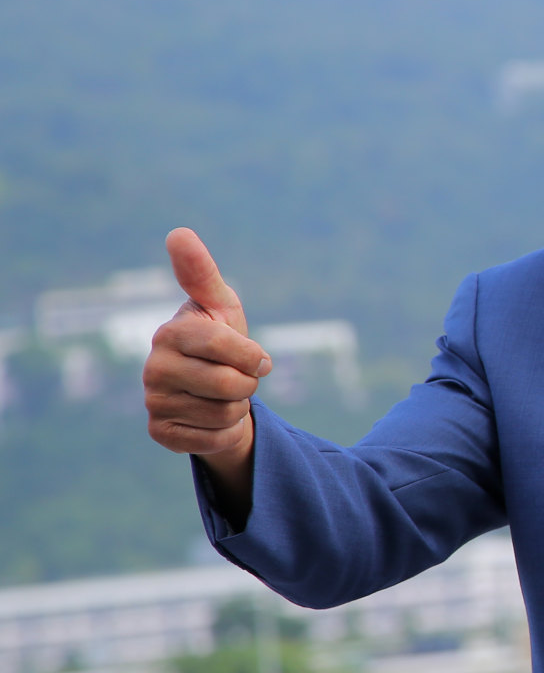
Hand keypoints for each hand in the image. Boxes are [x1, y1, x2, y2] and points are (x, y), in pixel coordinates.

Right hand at [143, 229, 268, 511]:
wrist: (221, 395)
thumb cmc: (224, 343)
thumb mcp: (222, 307)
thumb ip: (203, 275)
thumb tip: (178, 232)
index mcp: (171, 333)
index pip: (220, 343)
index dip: (250, 355)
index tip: (260, 360)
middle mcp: (154, 367)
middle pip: (226, 384)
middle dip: (247, 385)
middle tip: (238, 378)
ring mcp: (154, 401)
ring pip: (223, 414)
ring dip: (236, 409)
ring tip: (223, 397)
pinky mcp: (161, 433)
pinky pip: (211, 439)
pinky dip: (223, 433)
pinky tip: (211, 419)